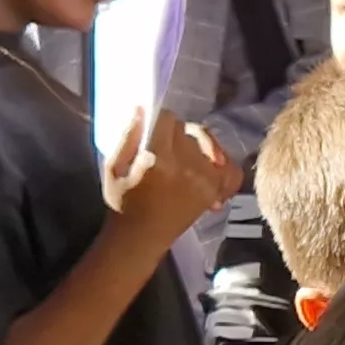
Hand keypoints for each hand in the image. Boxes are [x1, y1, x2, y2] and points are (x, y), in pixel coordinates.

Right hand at [104, 107, 236, 236]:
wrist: (142, 237)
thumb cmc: (123, 201)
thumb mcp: (113, 166)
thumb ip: (127, 136)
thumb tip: (142, 107)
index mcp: (157, 158)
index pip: (167, 119)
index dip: (157, 120)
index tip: (150, 130)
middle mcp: (186, 165)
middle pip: (185, 131)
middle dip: (172, 136)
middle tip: (160, 150)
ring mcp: (205, 179)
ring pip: (205, 144)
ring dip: (193, 147)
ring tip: (179, 160)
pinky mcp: (215, 191)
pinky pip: (231, 169)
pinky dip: (223, 164)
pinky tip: (210, 165)